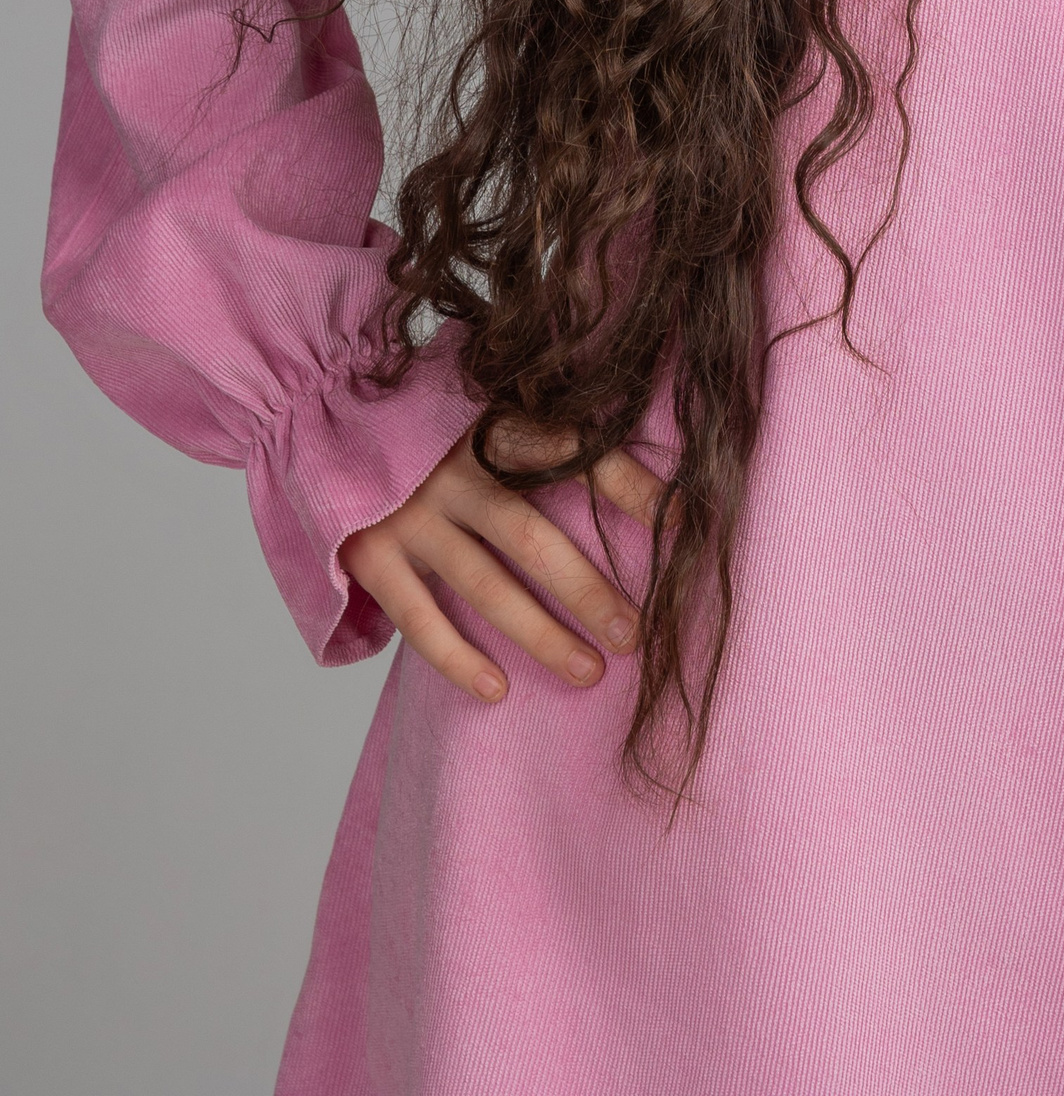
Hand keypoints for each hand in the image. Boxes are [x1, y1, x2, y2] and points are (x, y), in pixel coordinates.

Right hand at [339, 418, 665, 704]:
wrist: (333, 422)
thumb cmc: (442, 434)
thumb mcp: (498, 418)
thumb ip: (565, 440)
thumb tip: (665, 489)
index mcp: (492, 424)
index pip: (575, 453)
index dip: (632, 485)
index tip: (688, 522)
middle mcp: (450, 468)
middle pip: (531, 535)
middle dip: (588, 590)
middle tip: (635, 634)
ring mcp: (407, 513)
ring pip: (484, 585)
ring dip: (540, 634)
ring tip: (590, 672)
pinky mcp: (370, 554)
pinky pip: (420, 618)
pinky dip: (458, 657)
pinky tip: (499, 688)